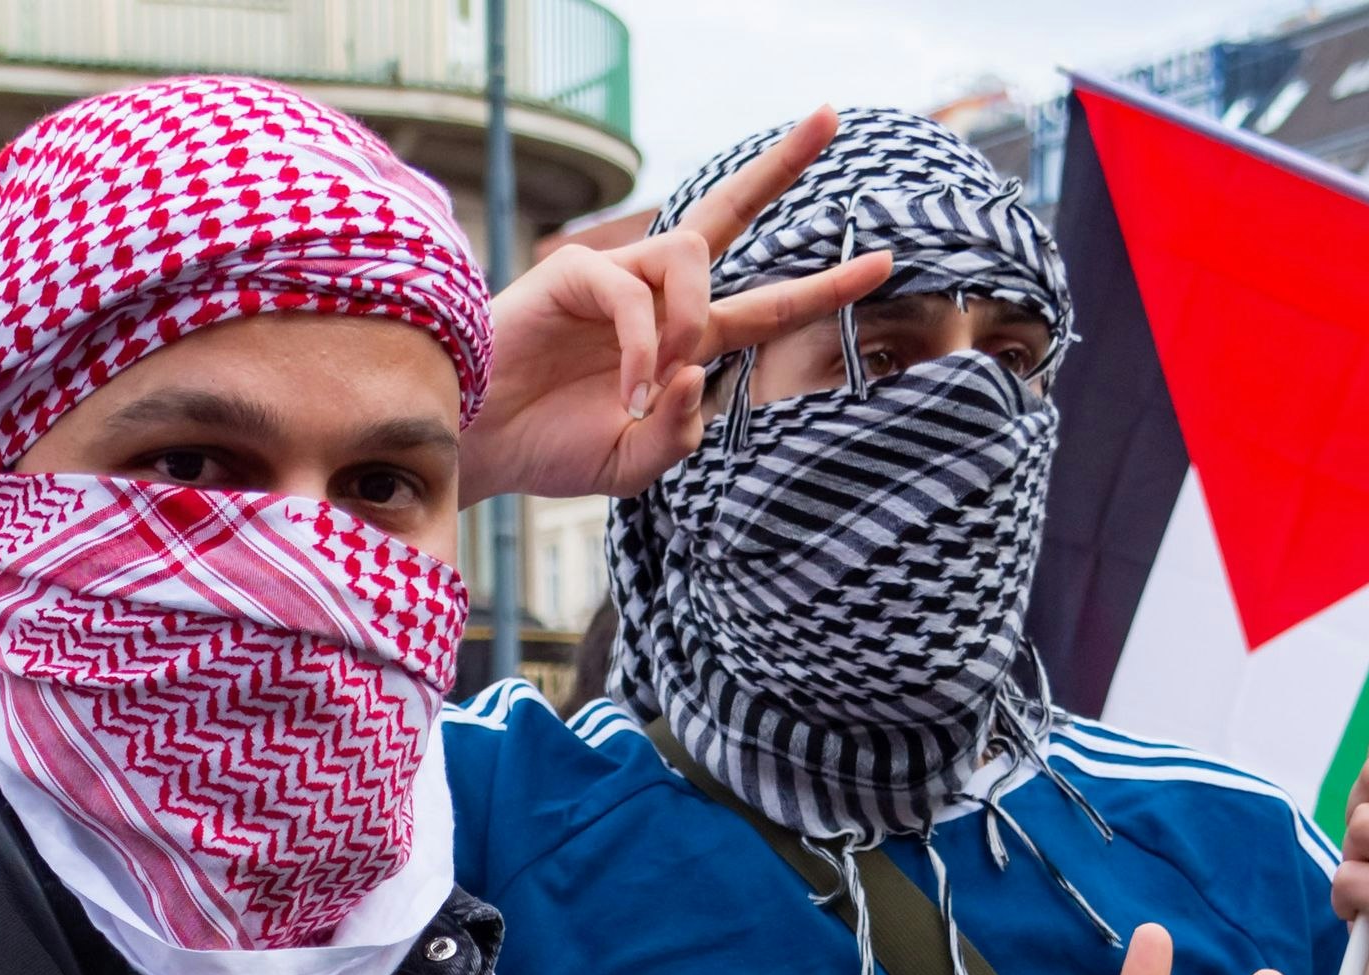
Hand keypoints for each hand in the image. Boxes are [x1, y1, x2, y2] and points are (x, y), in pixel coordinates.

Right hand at [459, 106, 889, 501]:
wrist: (483, 449)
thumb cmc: (551, 448)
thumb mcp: (635, 462)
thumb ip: (678, 432)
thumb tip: (696, 370)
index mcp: (684, 338)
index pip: (768, 302)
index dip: (827, 285)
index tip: (885, 261)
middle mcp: (657, 294)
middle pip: (730, 212)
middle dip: (784, 165)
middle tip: (831, 118)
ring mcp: (616, 276)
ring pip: (692, 257)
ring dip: (689, 323)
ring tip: (652, 385)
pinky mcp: (573, 272)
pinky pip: (632, 294)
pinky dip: (638, 347)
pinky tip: (623, 392)